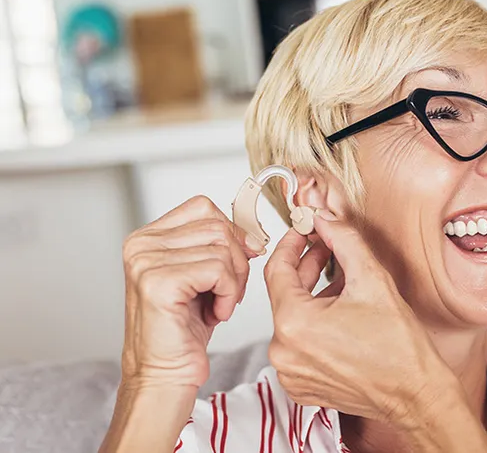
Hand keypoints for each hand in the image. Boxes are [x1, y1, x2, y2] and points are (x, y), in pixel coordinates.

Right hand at [120, 196, 262, 388]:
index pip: (204, 207)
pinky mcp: (159, 282)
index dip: (231, 232)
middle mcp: (141, 244)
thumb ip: (219, 246)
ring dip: (233, 281)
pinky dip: (228, 294)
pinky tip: (214, 314)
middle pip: (218, 226)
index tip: (237, 261)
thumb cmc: (183, 330)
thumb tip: (251, 233)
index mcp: (148, 237)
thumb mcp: (203, 276)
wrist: (164, 374)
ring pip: (222, 247)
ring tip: (217, 305)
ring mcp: (146, 261)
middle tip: (227, 293)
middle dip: (237, 261)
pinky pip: (219, 270)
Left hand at [263, 211, 454, 426]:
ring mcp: (290, 372)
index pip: (277, 269)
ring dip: (312, 296)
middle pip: (284, 294)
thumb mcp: (371, 279)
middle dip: (306, 267)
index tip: (304, 231)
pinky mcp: (300, 385)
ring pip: (292, 319)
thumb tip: (325, 219)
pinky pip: (297, 344)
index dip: (292, 243)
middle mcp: (283, 351)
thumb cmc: (399, 348)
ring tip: (341, 283)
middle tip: (327, 249)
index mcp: (294, 324)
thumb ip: (343, 240)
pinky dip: (313, 325)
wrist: (415, 393)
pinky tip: (339, 313)